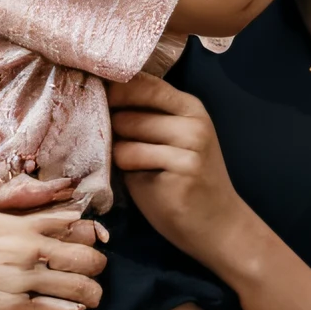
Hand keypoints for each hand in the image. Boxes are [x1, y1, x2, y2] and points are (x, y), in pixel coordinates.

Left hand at [107, 76, 249, 266]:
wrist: (217, 227)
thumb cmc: (183, 186)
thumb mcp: (166, 144)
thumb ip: (141, 120)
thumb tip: (96, 100)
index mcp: (188, 107)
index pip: (142, 82)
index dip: (112, 88)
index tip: (92, 100)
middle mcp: (193, 119)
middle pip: (128, 106)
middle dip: (110, 125)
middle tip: (115, 147)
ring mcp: (191, 142)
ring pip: (125, 130)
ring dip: (117, 151)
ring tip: (135, 169)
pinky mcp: (184, 166)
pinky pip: (130, 156)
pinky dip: (125, 170)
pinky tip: (142, 182)